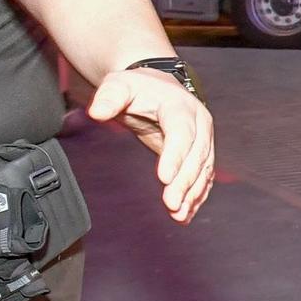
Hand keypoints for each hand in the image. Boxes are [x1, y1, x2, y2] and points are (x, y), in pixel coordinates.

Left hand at [89, 69, 214, 223]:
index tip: (164, 178)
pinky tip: (186, 214)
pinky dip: (196, 196)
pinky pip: (203, 177)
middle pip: (197, 156)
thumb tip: (97, 111)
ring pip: (204, 170)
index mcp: (181, 107)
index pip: (182, 133)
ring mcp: (203, 139)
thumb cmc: (137, 88)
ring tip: (179, 215)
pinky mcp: (201, 153)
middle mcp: (199, 123)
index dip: (175, 156)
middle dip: (185, 182)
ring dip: (193, 194)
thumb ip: (109, 97)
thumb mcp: (119, 85)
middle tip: (171, 204)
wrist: (156, 86)